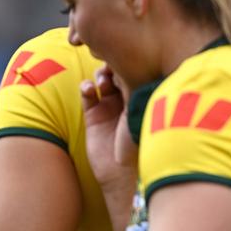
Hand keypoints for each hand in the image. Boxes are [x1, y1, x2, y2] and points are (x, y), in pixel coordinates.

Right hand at [82, 66, 137, 190]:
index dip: (131, 62)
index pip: (137, 70)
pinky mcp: (93, 115)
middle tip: (113, 67)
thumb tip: (133, 66)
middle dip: (114, 65)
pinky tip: (90, 89)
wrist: (123, 171)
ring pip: (102, 79)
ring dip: (100, 75)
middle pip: (118, 71)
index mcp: (144, 96)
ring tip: (103, 82)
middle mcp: (127, 99)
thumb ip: (137, 90)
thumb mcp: (141, 111)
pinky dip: (87, 87)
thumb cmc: (140, 141)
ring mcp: (109, 106)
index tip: (129, 59)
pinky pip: (88, 95)